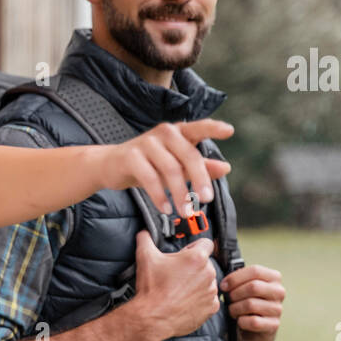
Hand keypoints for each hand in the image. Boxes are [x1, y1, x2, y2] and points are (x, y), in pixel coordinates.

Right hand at [101, 120, 232, 213]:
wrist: (110, 165)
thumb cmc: (149, 164)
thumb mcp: (177, 166)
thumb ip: (200, 167)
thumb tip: (226, 168)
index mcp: (178, 132)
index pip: (199, 127)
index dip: (213, 128)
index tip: (229, 131)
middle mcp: (164, 133)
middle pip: (188, 155)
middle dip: (200, 179)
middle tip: (206, 200)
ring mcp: (146, 143)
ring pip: (170, 169)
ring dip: (180, 193)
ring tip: (186, 212)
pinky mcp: (131, 156)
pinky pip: (149, 177)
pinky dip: (159, 196)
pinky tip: (165, 209)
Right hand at [131, 231, 219, 340]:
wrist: (152, 317)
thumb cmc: (152, 289)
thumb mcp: (145, 257)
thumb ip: (146, 238)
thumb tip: (145, 232)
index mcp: (196, 258)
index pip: (206, 243)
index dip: (194, 247)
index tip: (186, 254)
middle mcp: (208, 273)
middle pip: (206, 264)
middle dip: (193, 267)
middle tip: (177, 274)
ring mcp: (211, 291)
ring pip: (208, 281)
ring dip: (197, 283)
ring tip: (180, 289)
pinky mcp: (211, 307)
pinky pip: (210, 299)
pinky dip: (200, 299)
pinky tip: (185, 300)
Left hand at [220, 264, 284, 340]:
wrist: (245, 331)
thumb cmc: (240, 304)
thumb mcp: (239, 286)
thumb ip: (235, 274)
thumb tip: (216, 254)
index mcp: (273, 278)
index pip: (256, 270)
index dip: (236, 277)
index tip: (223, 285)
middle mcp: (279, 292)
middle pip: (253, 287)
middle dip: (234, 294)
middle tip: (227, 300)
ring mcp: (278, 309)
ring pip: (251, 304)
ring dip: (235, 309)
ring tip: (232, 311)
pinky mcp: (274, 326)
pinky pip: (254, 321)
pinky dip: (241, 321)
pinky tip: (239, 321)